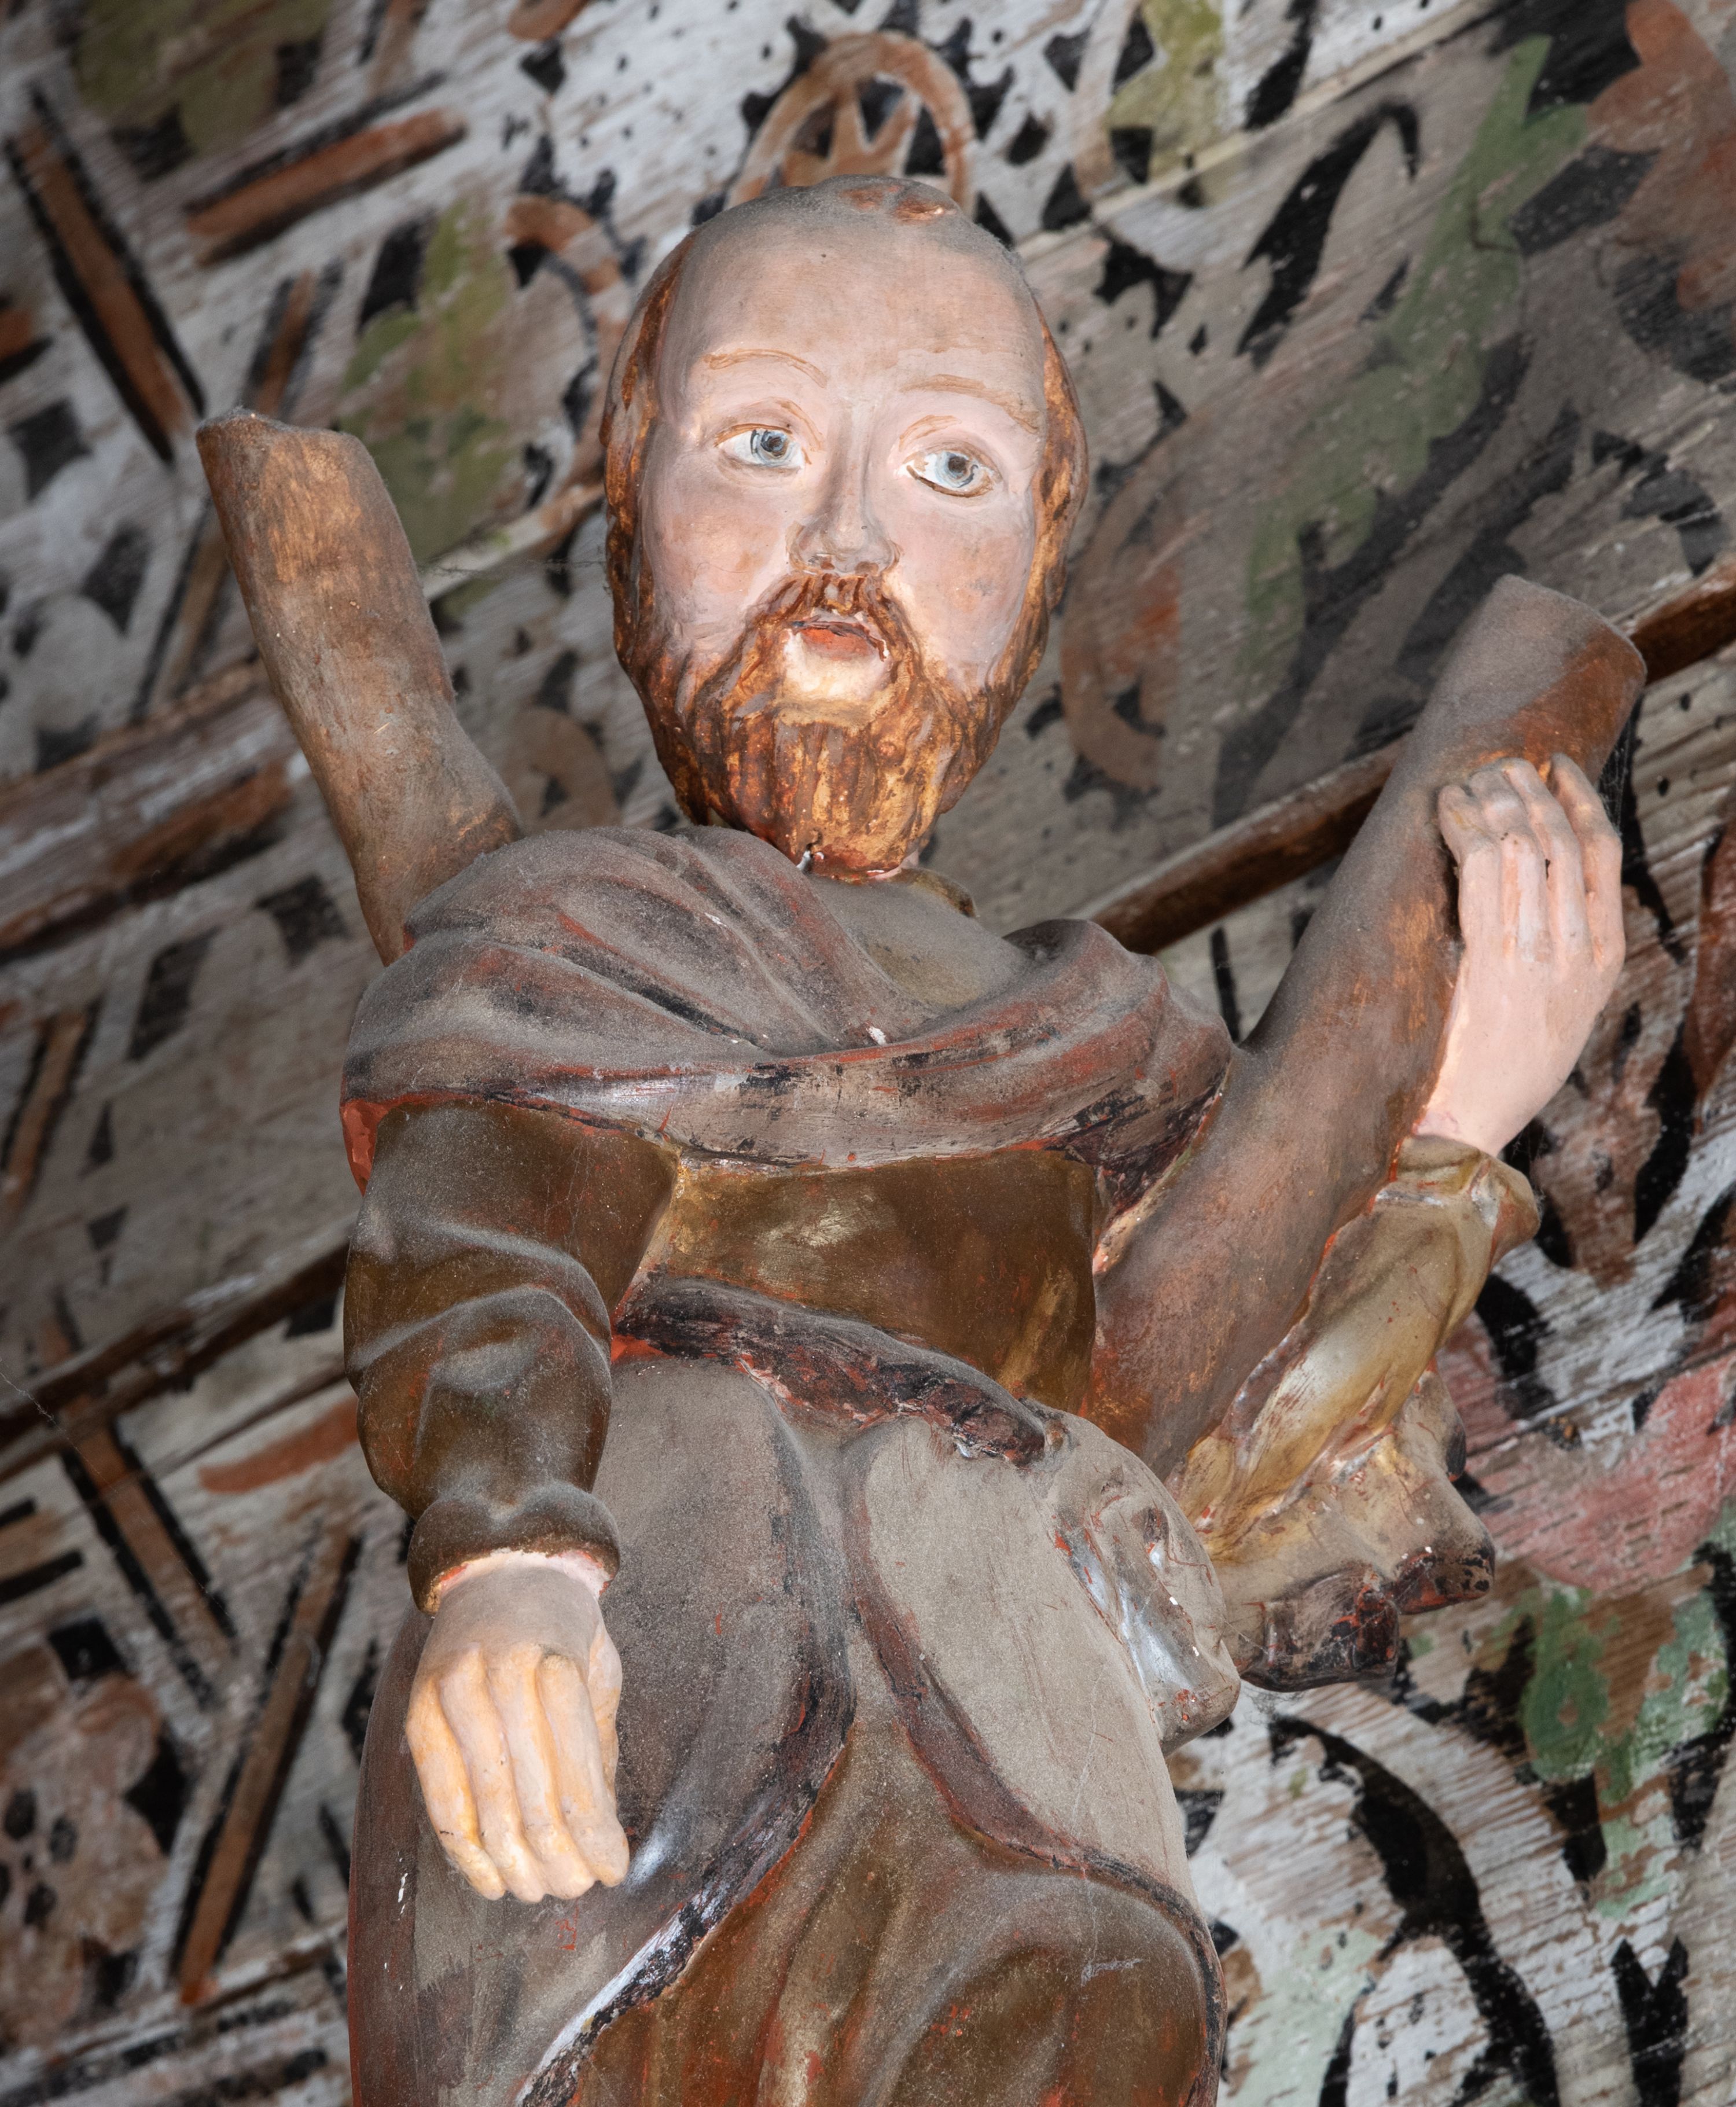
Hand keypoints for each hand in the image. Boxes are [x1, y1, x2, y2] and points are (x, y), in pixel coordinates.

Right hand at [405, 1555, 627, 1902]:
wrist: (498, 1568)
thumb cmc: (563, 1627)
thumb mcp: (599, 1671)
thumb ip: (599, 1747)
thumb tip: (603, 1836)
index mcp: (556, 1663)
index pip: (576, 1775)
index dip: (594, 1835)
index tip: (614, 1871)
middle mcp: (499, 1677)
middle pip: (530, 1799)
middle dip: (557, 1858)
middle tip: (577, 1889)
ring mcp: (451, 1693)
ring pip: (482, 1807)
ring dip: (514, 1863)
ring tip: (541, 1891)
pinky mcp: (418, 1711)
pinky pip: (439, 1799)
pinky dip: (465, 1850)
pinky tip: (492, 1878)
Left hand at [1416, 754, 1623, 1157]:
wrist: (1475, 1118)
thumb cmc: (1506, 1066)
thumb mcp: (1558, 1009)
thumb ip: (1561, 952)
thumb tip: (1535, 888)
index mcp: (1603, 959)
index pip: (1602, 855)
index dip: (1580, 801)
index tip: (1558, 768)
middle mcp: (1577, 950)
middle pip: (1560, 842)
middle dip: (1531, 790)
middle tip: (1505, 761)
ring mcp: (1537, 954)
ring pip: (1521, 848)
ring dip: (1495, 800)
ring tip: (1473, 774)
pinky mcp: (1490, 960)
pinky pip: (1479, 872)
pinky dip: (1462, 828)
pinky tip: (1447, 804)